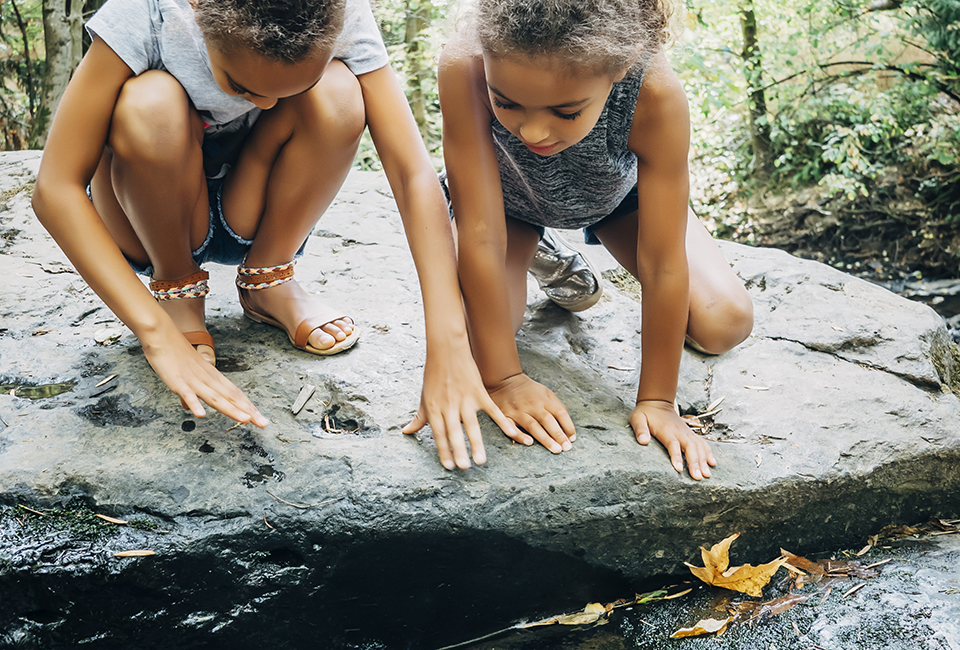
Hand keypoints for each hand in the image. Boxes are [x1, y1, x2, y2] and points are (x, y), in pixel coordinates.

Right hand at [141, 328, 267, 426]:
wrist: (162, 334)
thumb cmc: (175, 354)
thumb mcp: (188, 376)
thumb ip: (192, 393)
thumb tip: (191, 408)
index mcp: (213, 377)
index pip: (235, 393)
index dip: (248, 406)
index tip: (261, 418)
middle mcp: (208, 380)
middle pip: (231, 397)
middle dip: (248, 411)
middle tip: (263, 424)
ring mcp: (194, 381)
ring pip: (215, 398)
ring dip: (231, 409)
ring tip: (245, 420)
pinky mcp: (178, 382)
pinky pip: (187, 394)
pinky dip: (195, 404)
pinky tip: (201, 415)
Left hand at [403, 343, 524, 469]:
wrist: (447, 349)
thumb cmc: (434, 374)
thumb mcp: (424, 396)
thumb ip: (419, 417)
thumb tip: (407, 432)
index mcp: (433, 408)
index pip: (438, 433)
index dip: (443, 450)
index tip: (449, 466)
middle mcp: (448, 405)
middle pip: (454, 431)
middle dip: (458, 450)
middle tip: (463, 468)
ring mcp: (465, 399)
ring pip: (471, 425)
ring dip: (476, 443)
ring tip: (481, 461)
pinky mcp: (479, 392)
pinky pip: (492, 410)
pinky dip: (502, 422)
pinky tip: (510, 433)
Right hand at [487, 373, 575, 453]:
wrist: (504, 380)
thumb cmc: (528, 390)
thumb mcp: (545, 392)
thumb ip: (556, 406)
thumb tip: (567, 425)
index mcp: (543, 399)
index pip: (559, 413)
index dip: (568, 426)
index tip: (572, 438)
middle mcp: (532, 405)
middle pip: (547, 420)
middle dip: (558, 435)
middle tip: (566, 448)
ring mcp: (518, 411)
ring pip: (533, 426)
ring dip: (545, 439)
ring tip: (555, 449)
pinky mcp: (505, 416)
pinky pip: (512, 428)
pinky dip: (520, 435)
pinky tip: (529, 443)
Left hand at [630, 400, 714, 479]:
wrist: (657, 402)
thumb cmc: (646, 413)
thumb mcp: (637, 418)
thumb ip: (640, 429)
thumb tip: (643, 441)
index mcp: (666, 430)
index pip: (673, 444)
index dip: (677, 456)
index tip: (680, 469)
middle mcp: (679, 431)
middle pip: (690, 447)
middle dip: (695, 462)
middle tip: (698, 477)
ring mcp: (686, 432)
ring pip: (698, 446)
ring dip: (704, 460)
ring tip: (707, 474)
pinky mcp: (690, 433)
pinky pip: (702, 443)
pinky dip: (708, 453)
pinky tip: (712, 463)